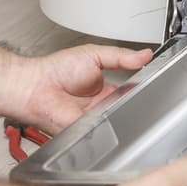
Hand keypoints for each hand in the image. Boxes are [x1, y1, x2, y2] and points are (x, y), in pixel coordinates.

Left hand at [11, 45, 151, 133]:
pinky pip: (103, 130)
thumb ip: (121, 56)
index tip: (152, 79)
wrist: (34, 85)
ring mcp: (94, 120)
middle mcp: (100, 106)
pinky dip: (106, 123)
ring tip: (118, 101)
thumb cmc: (56, 70)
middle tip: (138, 92)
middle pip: (126, 107)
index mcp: (105, 89)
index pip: (130, 91)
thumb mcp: (95, 54)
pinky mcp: (86, 131)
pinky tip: (105, 113)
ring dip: (121, 112)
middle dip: (134, 102)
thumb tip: (145, 54)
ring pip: (117, 120)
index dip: (141, 87)